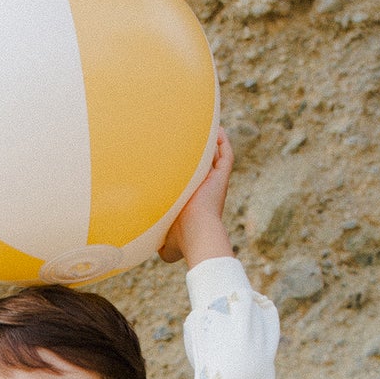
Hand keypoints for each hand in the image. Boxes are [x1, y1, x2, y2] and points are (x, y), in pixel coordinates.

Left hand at [159, 127, 234, 266]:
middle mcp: (204, 191)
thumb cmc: (179, 240)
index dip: (185, 174)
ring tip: (202, 128)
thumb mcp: (166, 246)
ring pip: (215, 159)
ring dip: (211, 145)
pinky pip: (226, 155)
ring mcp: (214, 183)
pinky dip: (223, 143)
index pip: (190, 184)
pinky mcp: (221, 177)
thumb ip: (159, 245)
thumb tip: (153, 251)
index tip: (174, 163)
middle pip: (203, 169)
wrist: (195, 232)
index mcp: (193, 203)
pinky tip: (216, 130)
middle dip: (198, 156)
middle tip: (188, 140)